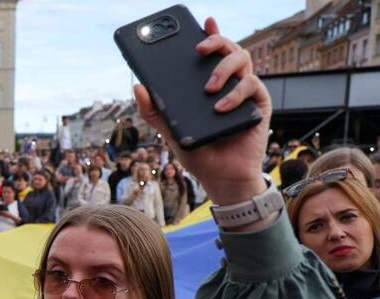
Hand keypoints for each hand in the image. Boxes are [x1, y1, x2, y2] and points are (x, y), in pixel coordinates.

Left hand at [133, 17, 268, 204]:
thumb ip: (153, 111)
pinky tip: (220, 108)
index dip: (209, 34)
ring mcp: (244, 93)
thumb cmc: (199, 155)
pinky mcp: (259, 105)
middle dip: (214, 41)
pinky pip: (251, 85)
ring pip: (242, 60)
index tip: (202, 21)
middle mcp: (229, 84)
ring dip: (222, 69)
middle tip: (198, 48)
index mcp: (209, 87)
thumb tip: (138, 86)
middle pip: (228, 49)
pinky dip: (234, 94)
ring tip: (207, 88)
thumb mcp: (170, 131)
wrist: (221, 178)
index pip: (211, 54)